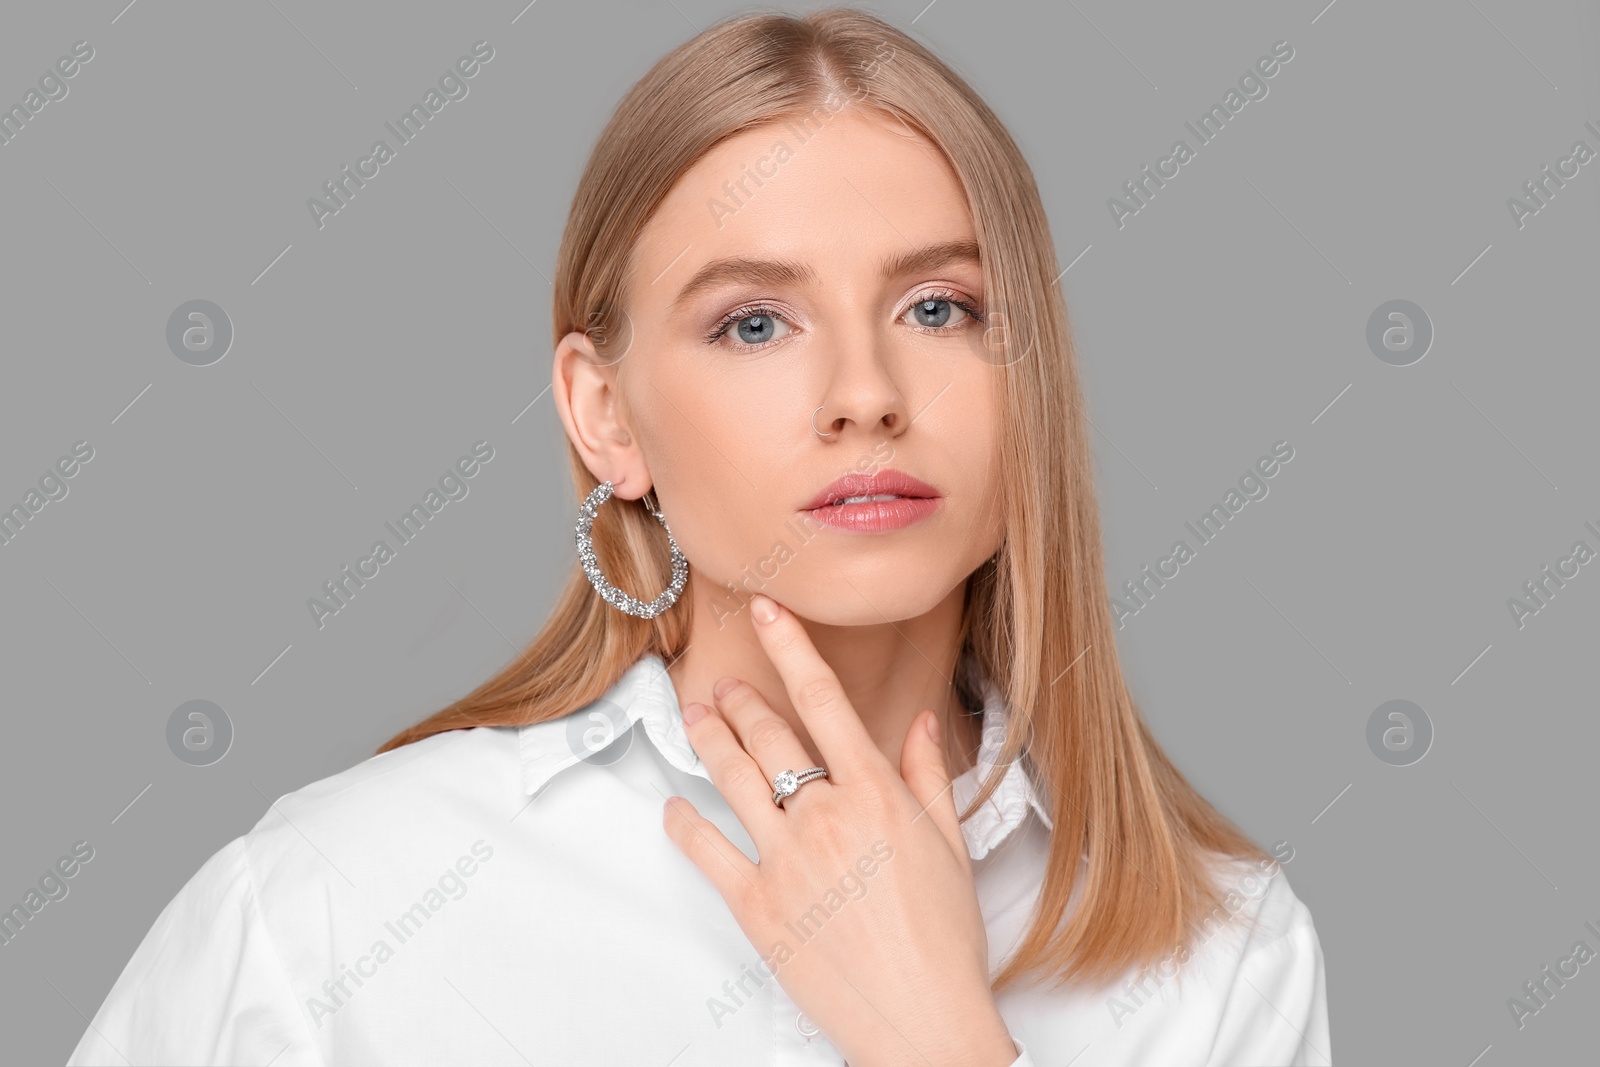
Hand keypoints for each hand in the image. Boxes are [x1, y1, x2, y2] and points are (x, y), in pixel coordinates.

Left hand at [661, 593, 1018, 1066]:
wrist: (922, 1022)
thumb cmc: (944, 942)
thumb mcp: (951, 847)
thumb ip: (927, 776)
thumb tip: (921, 722)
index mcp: (876, 794)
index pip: (823, 699)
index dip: (790, 646)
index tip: (768, 610)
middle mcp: (825, 816)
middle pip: (768, 734)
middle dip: (740, 700)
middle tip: (724, 686)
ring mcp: (784, 860)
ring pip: (731, 778)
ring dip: (707, 739)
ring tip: (695, 716)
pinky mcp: (755, 906)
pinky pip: (706, 851)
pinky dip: (683, 825)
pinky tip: (674, 808)